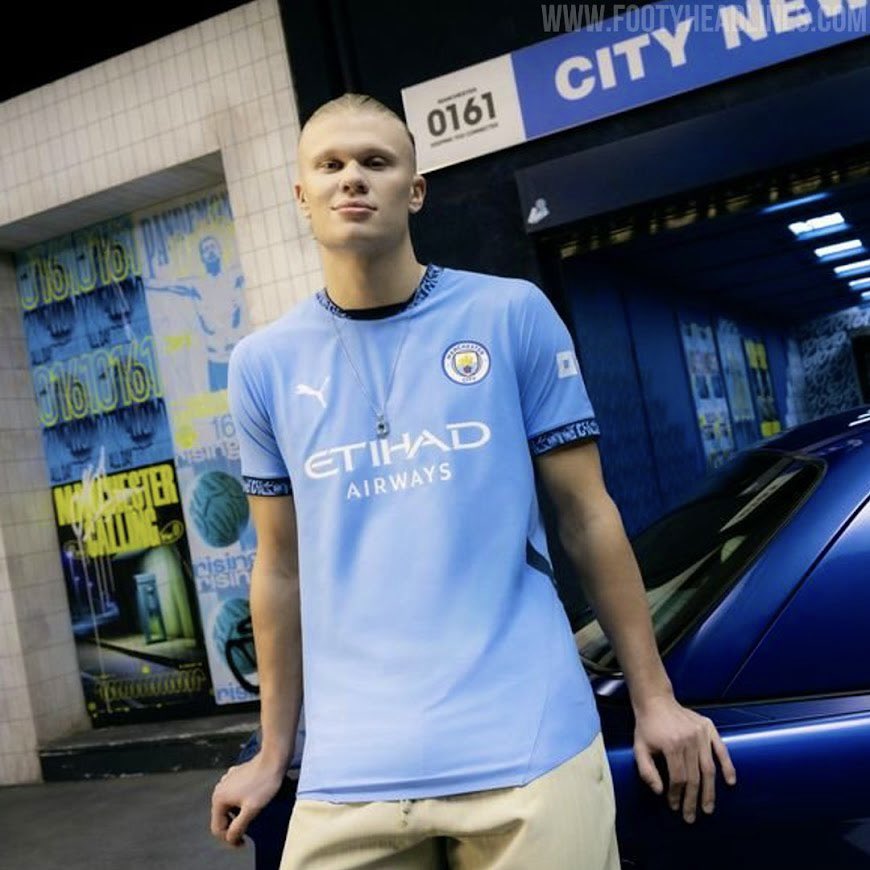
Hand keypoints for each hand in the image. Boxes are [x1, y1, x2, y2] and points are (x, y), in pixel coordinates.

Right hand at [210, 755, 284, 846]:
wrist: (273, 759)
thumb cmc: (263, 784)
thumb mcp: (251, 810)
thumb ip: (238, 827)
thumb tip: (230, 838)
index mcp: (219, 799)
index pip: (217, 828)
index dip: (229, 839)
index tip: (243, 843)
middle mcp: (218, 789)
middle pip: (221, 817)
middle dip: (232, 827)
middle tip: (247, 833)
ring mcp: (226, 780)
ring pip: (227, 805)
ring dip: (236, 815)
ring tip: (250, 818)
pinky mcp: (235, 774)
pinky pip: (233, 794)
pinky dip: (239, 803)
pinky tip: (250, 802)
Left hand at [633, 694, 736, 823]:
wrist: (655, 701)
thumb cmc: (647, 726)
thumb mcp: (639, 748)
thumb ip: (646, 771)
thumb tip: (659, 791)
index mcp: (671, 745)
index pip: (678, 778)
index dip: (676, 795)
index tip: (674, 806)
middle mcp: (688, 740)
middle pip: (694, 777)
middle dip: (692, 800)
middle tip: (691, 816)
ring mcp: (701, 734)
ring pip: (708, 768)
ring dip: (709, 791)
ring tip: (708, 808)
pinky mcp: (708, 728)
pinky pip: (721, 750)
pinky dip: (727, 766)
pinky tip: (730, 781)